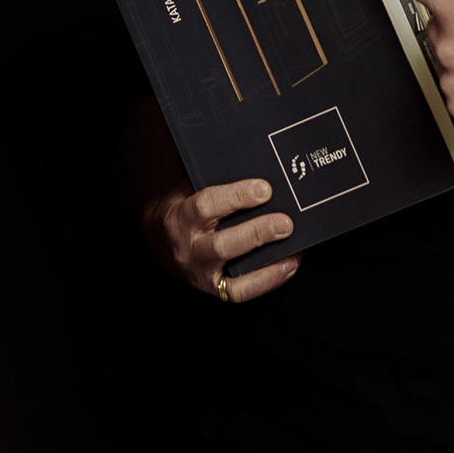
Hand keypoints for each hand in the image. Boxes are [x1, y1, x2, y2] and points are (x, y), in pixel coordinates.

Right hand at [139, 173, 298, 304]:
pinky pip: (241, 292)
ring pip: (234, 274)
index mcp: (180, 217)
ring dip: (268, 262)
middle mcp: (189, 248)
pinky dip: (268, 280)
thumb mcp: (188, 188)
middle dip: (257, 233)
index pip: (206, 206)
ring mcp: (201, 272)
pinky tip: (288, 264)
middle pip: (222, 245)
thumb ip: (213, 178)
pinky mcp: (214, 289)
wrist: (159, 242)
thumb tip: (252, 160)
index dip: (236, 196)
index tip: (264, 189)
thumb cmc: (182, 207)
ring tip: (293, 247)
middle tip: (286, 222)